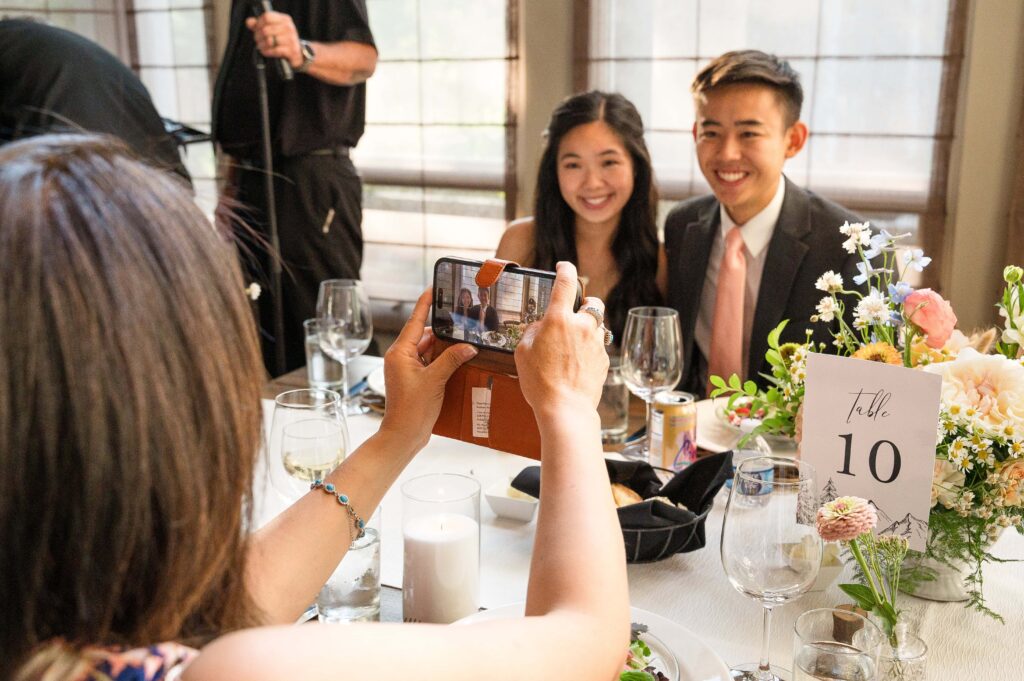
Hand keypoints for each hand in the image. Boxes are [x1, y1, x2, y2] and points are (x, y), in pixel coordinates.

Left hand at [245, 10, 301, 68]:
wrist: (299, 54)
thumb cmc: (283, 41)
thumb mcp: (273, 30)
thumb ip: (259, 25)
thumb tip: (249, 22)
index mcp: (285, 20)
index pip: (267, 16)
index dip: (258, 23)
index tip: (256, 29)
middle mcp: (289, 28)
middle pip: (266, 29)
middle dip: (258, 36)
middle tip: (257, 40)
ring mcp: (291, 39)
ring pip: (269, 40)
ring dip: (262, 45)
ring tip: (261, 47)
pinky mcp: (292, 51)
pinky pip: (274, 50)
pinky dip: (267, 52)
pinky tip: (265, 52)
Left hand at [379, 289, 476, 448]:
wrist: (403, 436)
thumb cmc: (412, 409)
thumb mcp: (434, 380)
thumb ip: (451, 359)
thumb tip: (468, 346)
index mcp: (400, 353)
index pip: (414, 321)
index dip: (425, 304)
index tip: (433, 289)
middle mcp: (401, 358)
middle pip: (424, 335)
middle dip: (442, 330)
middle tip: (461, 321)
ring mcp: (407, 369)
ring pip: (428, 350)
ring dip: (445, 348)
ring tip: (465, 341)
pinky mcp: (414, 380)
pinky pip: (430, 363)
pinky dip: (442, 361)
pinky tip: (459, 360)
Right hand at [515, 262, 607, 417]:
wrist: (565, 409)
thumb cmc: (540, 383)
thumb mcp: (523, 353)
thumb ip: (533, 332)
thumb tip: (542, 327)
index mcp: (559, 320)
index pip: (565, 283)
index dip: (565, 269)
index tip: (564, 266)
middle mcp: (582, 326)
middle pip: (593, 302)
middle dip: (585, 303)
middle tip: (574, 313)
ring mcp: (597, 342)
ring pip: (598, 325)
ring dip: (588, 328)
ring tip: (572, 344)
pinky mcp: (604, 359)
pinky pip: (598, 346)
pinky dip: (590, 349)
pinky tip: (577, 363)